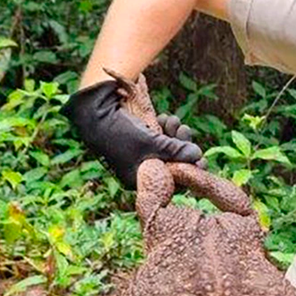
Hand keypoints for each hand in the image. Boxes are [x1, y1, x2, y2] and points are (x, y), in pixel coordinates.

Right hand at [61, 79, 203, 188]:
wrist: (94, 112)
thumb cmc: (121, 133)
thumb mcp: (152, 144)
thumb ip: (176, 151)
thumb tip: (198, 155)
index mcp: (139, 180)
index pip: (171, 183)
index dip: (188, 171)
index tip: (202, 160)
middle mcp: (139, 170)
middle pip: (171, 164)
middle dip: (182, 146)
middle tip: (185, 130)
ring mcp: (139, 155)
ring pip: (166, 149)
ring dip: (174, 134)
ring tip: (173, 120)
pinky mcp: (138, 140)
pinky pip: (158, 139)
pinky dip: (164, 129)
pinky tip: (164, 118)